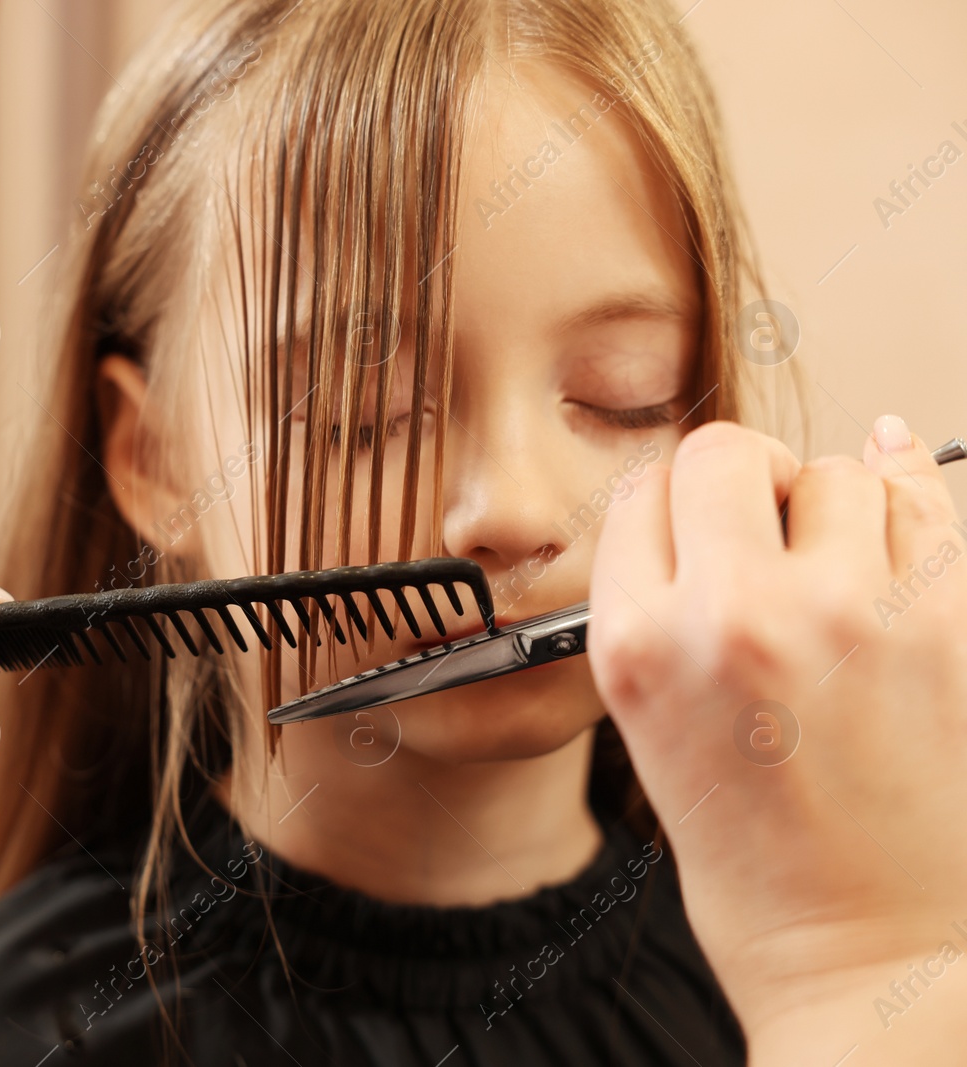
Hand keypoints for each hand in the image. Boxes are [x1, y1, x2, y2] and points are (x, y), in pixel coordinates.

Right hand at [589, 416, 966, 1062]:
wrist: (860, 951)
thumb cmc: (757, 862)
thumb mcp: (649, 727)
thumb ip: (660, 609)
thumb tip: (703, 502)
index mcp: (639, 646)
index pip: (638, 493)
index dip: (668, 504)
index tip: (693, 524)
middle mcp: (729, 616)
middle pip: (724, 453)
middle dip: (743, 477)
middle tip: (762, 522)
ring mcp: (841, 615)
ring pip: (838, 471)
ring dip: (835, 504)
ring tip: (835, 569)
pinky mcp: (939, 627)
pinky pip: (925, 507)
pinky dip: (912, 506)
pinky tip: (892, 536)